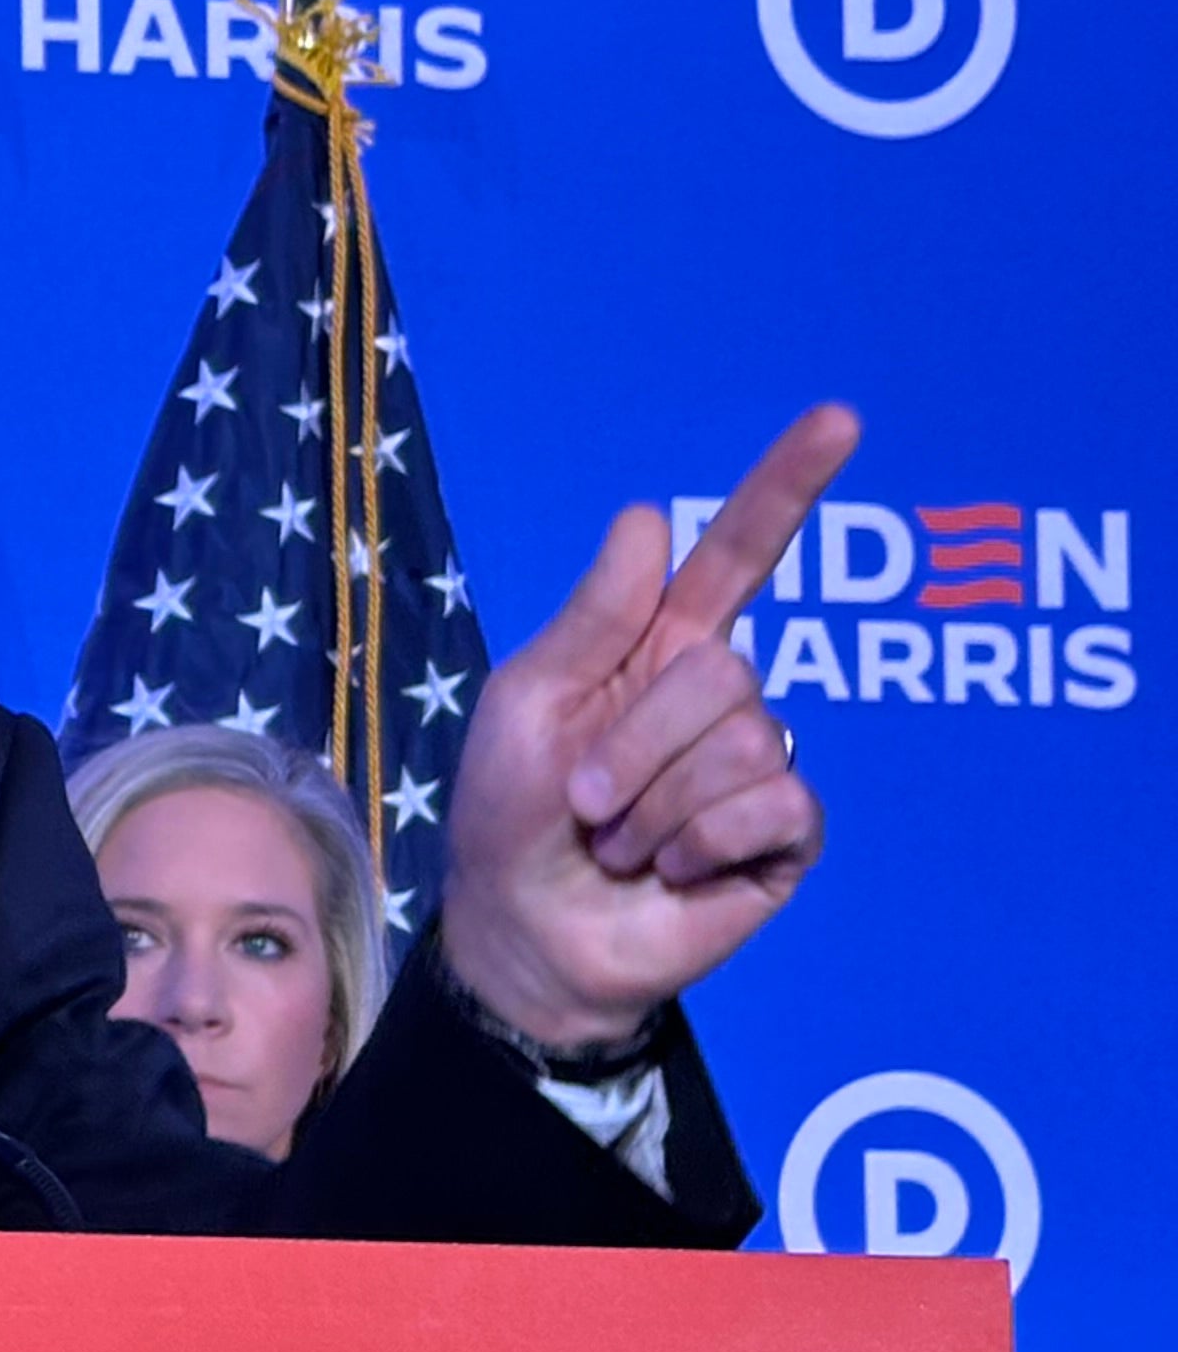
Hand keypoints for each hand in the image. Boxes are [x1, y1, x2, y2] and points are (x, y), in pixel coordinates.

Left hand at [439, 404, 854, 1049]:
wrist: (525, 933)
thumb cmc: (511, 816)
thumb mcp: (527, 706)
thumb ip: (593, 618)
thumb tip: (651, 516)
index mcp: (658, 647)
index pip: (739, 554)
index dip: (787, 487)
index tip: (840, 418)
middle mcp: (720, 696)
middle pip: (723, 670)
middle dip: (633, 745)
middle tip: (586, 803)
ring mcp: (760, 764)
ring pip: (746, 741)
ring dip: (657, 806)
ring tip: (623, 843)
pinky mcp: (785, 834)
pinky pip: (774, 805)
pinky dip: (700, 843)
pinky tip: (673, 871)